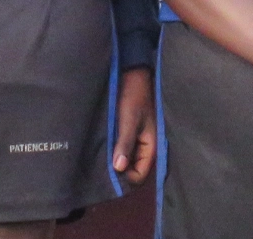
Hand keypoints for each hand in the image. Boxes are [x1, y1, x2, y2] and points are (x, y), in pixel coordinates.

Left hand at [112, 68, 156, 184]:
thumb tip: (119, 168)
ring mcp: (138, 140)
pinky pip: (124, 150)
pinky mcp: (130, 134)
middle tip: (102, 167)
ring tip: (101, 158)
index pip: (140, 175)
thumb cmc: (134, 97)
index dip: (126, 177)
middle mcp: (146, 146)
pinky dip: (115, 151)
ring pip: (127, 160)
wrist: (133, 75)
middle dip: (120, 171)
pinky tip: (104, 149)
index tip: (108, 174)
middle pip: (133, 170)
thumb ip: (125, 144)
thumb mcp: (129, 120)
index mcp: (151, 145)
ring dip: (117, 160)